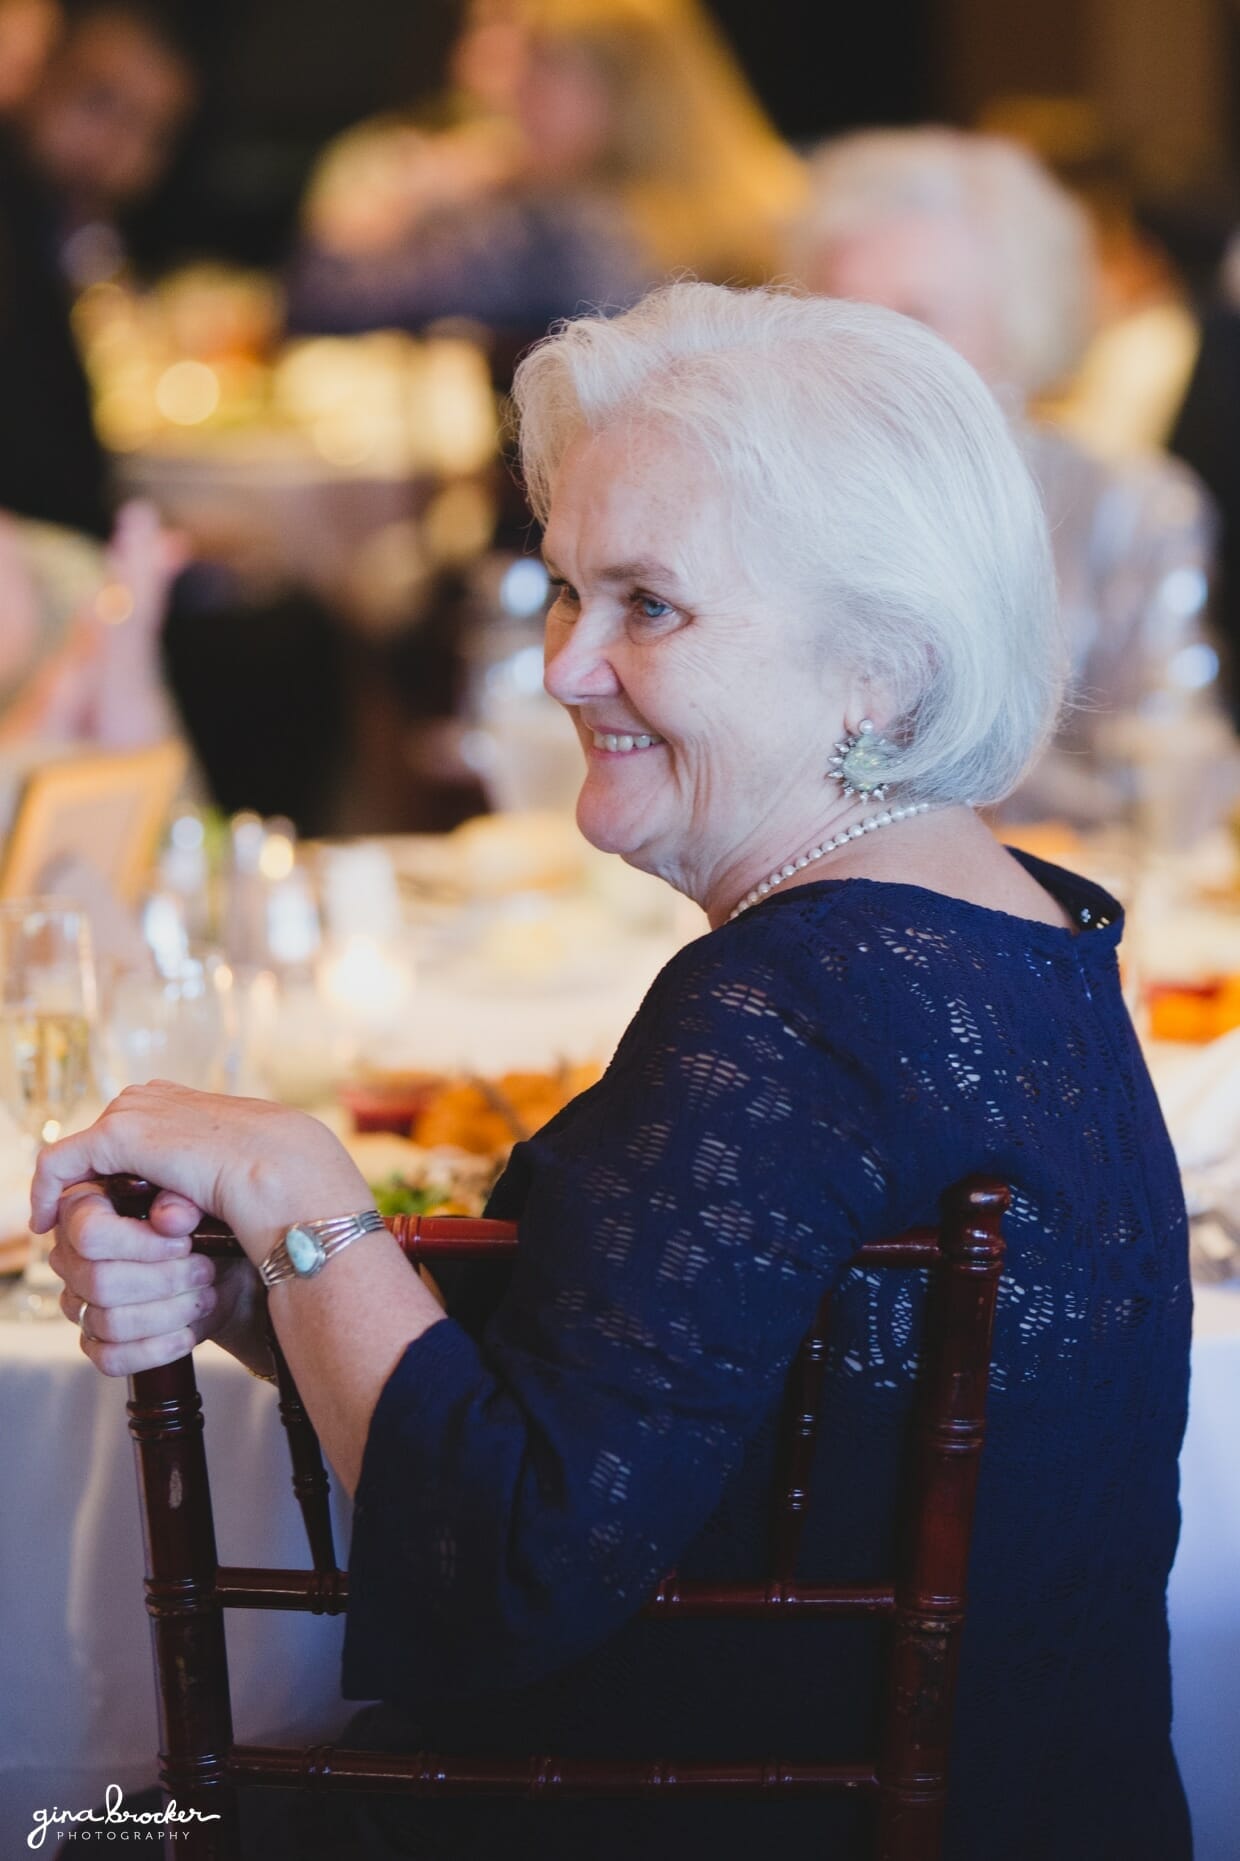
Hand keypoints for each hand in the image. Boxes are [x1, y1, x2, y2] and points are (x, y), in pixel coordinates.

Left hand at [32, 1081, 371, 1271]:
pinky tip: (46, 1223)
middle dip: (92, 1184)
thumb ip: (198, 1180)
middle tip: (84, 1229)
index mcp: (182, 1102)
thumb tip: (173, 1213)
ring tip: (70, 1234)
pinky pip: (59, 1163)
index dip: (115, 1174)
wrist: (284, 1171)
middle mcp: (153, 1098)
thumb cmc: (273, 1181)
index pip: (132, 1134)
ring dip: (80, 1195)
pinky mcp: (116, 1135)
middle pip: (100, 1144)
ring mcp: (133, 1111)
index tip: (110, 1210)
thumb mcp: (231, 1175)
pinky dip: (47, 1191)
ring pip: (81, 1156)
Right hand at [49, 1181, 258, 1376]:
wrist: (218, 1271)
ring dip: (168, 1314)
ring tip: (202, 1298)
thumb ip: (183, 1202)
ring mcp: (77, 1302)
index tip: (184, 1243)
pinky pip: (110, 1358)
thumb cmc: (199, 1229)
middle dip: (165, 1281)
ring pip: (109, 1322)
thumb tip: (171, 1219)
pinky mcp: (93, 1341)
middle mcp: (70, 1257)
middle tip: (202, 1272)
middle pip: (100, 1282)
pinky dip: (156, 1350)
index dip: (141, 1243)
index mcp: (83, 1210)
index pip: (90, 1233)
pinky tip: (186, 1334)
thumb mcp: (199, 1204)